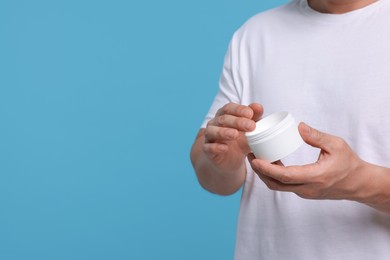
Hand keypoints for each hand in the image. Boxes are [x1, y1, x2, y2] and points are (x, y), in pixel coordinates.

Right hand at [204, 102, 262, 170]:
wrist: (230, 160)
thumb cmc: (240, 141)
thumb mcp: (250, 130)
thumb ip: (255, 117)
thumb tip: (258, 106)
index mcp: (224, 115)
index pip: (229, 108)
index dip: (239, 110)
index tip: (251, 114)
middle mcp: (214, 124)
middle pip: (222, 119)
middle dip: (237, 121)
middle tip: (250, 126)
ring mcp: (209, 137)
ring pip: (211, 131)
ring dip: (223, 132)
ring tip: (235, 134)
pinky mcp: (207, 150)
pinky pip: (208, 147)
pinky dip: (216, 147)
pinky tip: (225, 148)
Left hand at [248, 122, 367, 199]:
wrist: (358, 183)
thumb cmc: (348, 163)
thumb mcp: (336, 145)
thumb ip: (316, 136)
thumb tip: (298, 126)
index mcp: (315, 176)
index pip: (285, 175)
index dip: (267, 168)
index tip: (254, 159)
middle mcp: (307, 188)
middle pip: (276, 184)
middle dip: (259, 171)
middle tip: (250, 154)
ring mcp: (305, 192)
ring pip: (278, 186)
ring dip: (265, 174)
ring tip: (256, 156)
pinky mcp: (303, 192)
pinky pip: (284, 185)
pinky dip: (273, 175)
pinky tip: (270, 162)